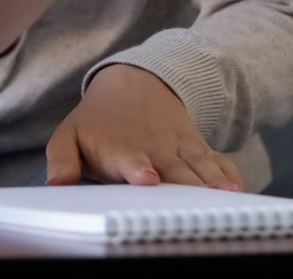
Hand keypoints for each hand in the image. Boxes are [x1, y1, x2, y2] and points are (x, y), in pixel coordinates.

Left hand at [44, 64, 244, 189]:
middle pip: (173, 173)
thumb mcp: (69, 135)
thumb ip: (61, 161)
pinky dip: (228, 175)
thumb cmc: (98, 122)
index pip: (130, 161)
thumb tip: (54, 187)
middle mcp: (154, 151)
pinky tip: (238, 190)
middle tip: (193, 209)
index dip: (138, 169)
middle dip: (184, 190)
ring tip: (227, 198)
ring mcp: (179, 150)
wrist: (135, 83)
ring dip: (213, 184)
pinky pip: (217, 163)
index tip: (148, 178)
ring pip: (199, 169)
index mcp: (121, 150)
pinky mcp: (197, 150)